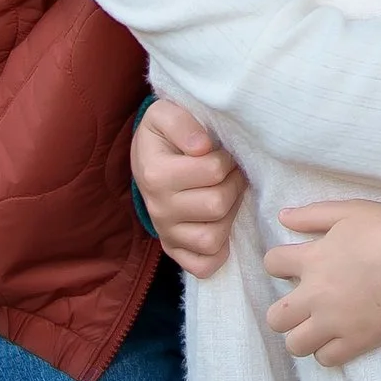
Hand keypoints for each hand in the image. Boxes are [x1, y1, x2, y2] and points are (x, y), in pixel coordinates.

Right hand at [131, 99, 245, 277]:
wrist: (147, 157)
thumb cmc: (163, 135)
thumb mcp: (164, 113)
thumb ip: (182, 122)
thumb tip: (202, 147)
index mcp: (156, 175)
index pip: (214, 170)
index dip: (227, 158)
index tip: (221, 152)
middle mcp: (158, 209)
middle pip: (217, 205)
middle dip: (233, 184)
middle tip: (229, 174)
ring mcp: (166, 233)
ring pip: (214, 239)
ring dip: (228, 216)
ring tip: (224, 196)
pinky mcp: (174, 250)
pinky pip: (203, 266)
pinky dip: (217, 252)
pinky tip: (219, 226)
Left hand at [263, 200, 380, 365]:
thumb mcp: (351, 211)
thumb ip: (313, 215)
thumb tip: (283, 217)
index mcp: (313, 259)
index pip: (271, 264)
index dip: (280, 263)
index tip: (295, 264)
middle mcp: (316, 295)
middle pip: (275, 317)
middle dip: (284, 311)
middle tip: (305, 304)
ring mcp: (335, 322)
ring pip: (295, 345)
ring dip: (303, 335)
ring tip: (320, 326)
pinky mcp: (357, 342)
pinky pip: (326, 359)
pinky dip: (329, 350)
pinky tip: (340, 337)